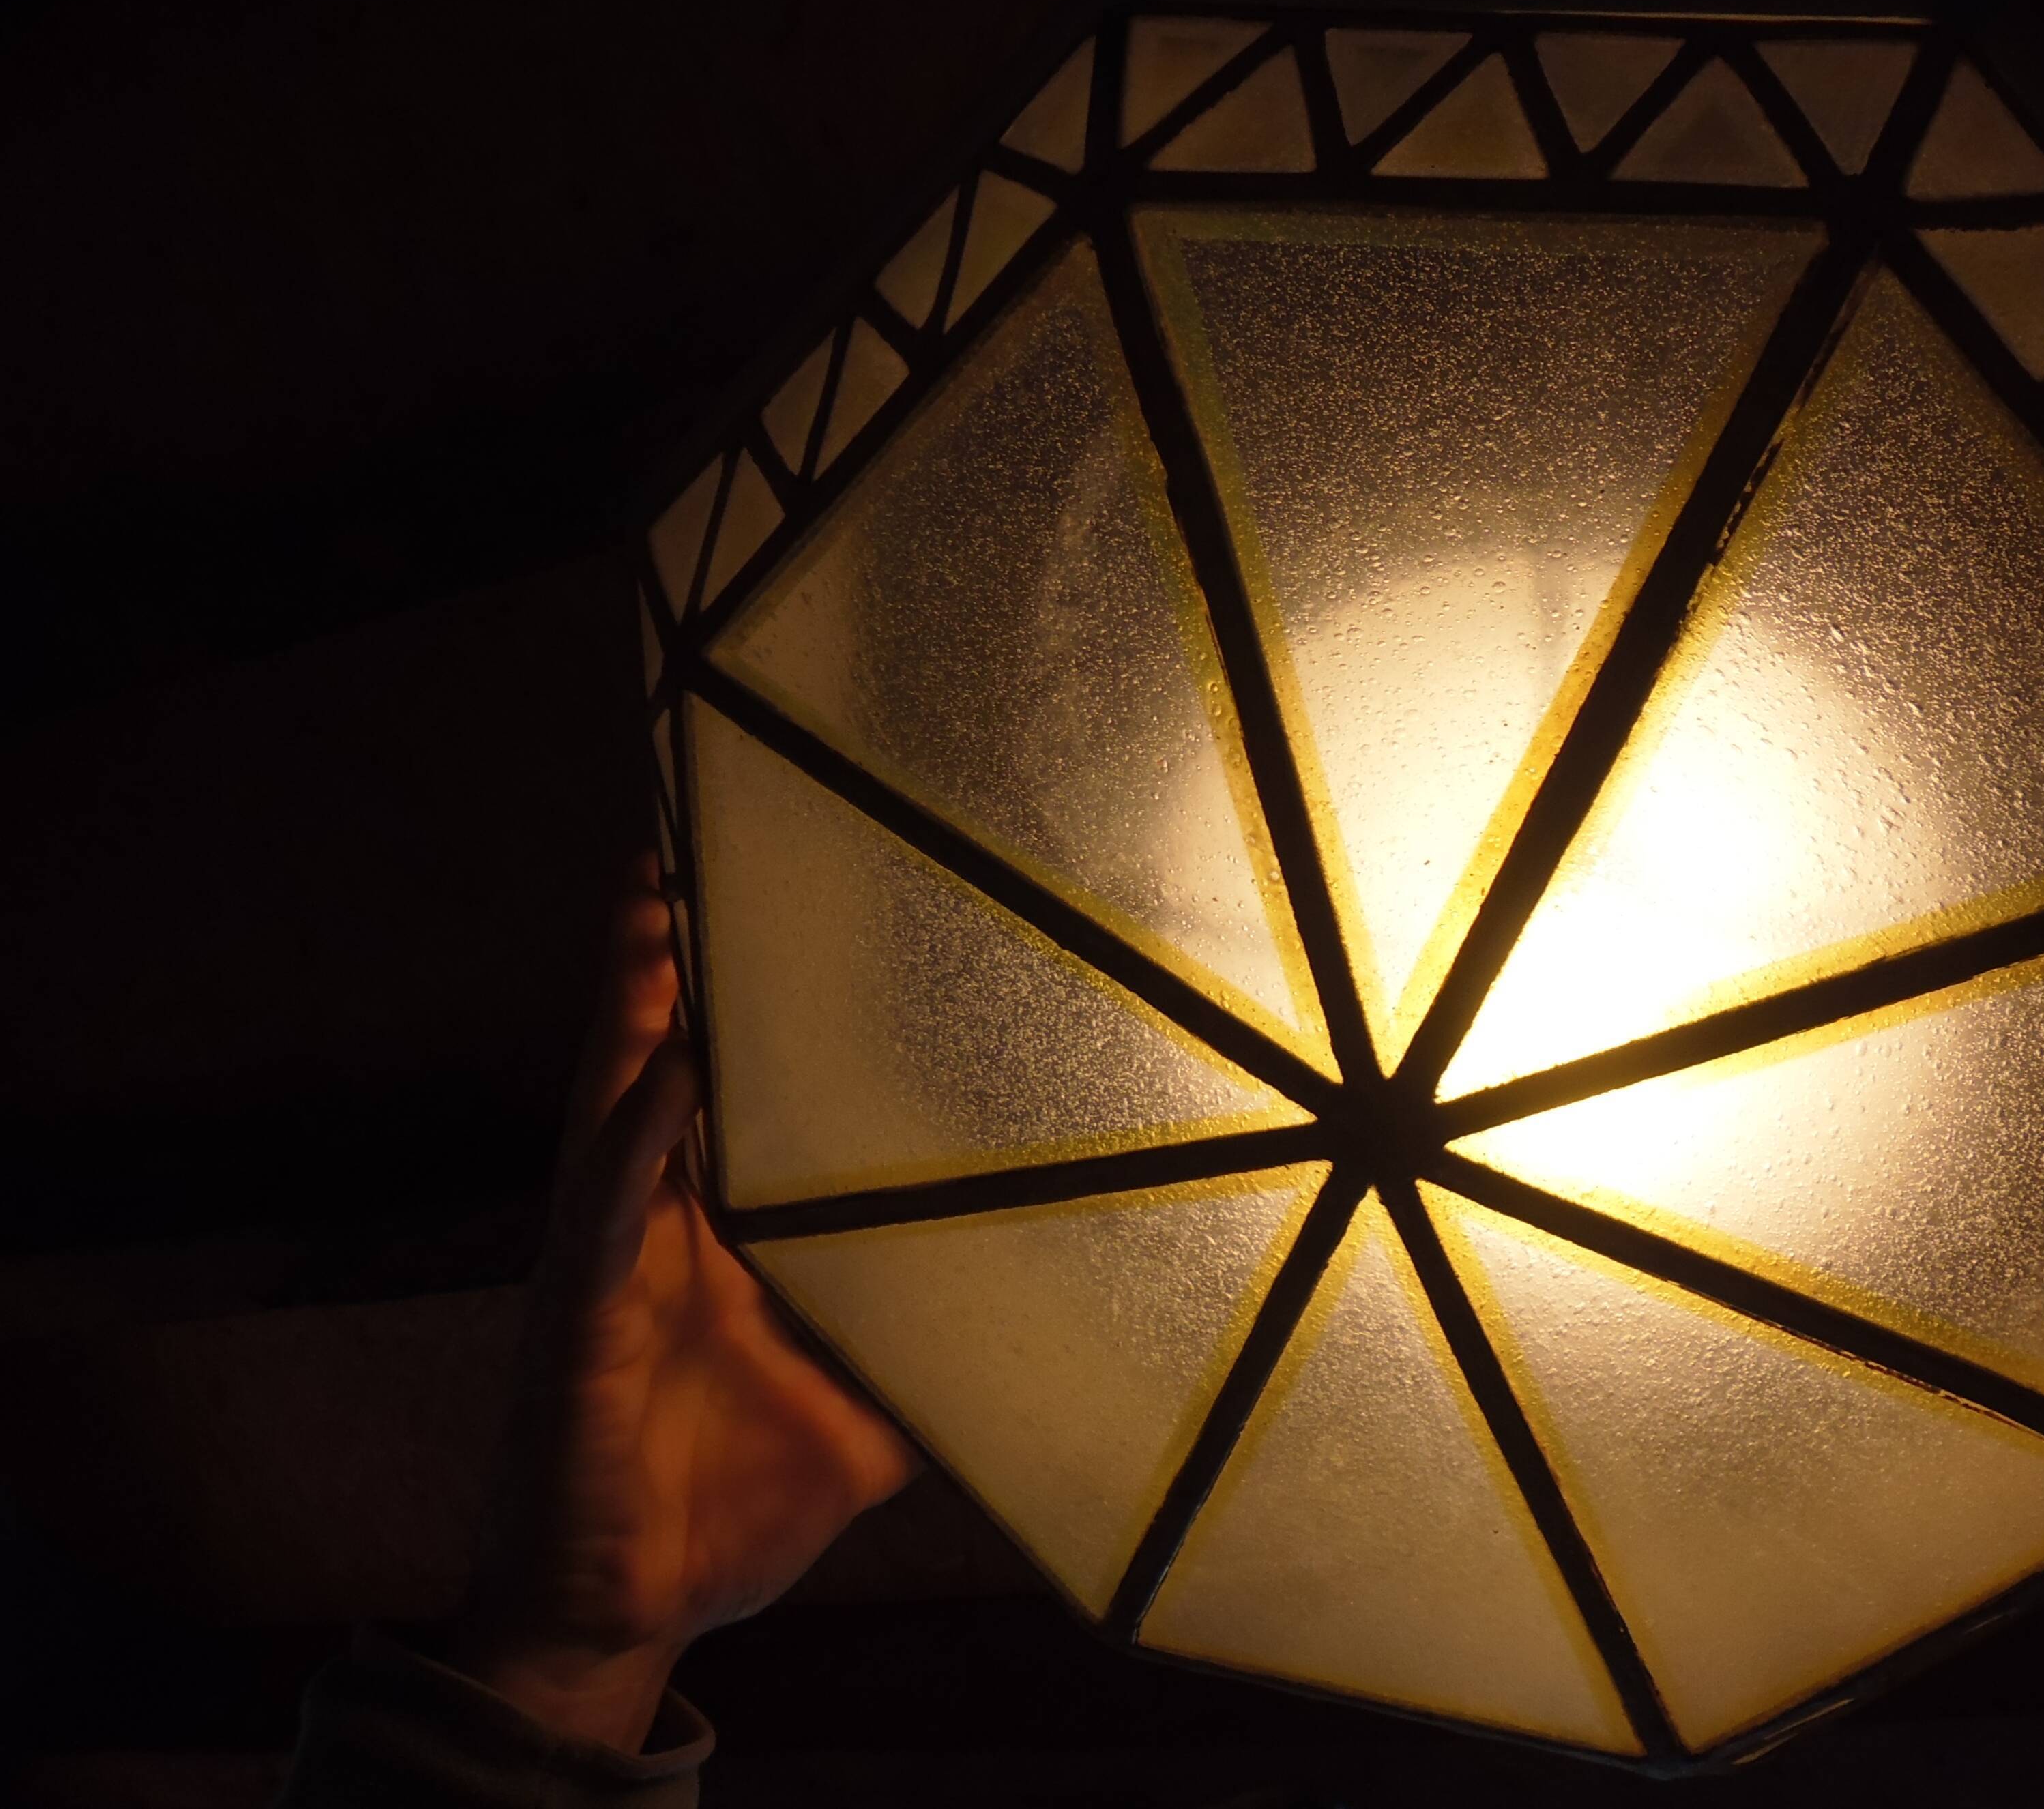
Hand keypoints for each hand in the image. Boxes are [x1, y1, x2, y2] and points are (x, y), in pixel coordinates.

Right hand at [446, 860, 915, 1748]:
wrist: (631, 1614)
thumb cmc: (734, 1503)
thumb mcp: (870, 1419)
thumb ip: (939, 1353)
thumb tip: (1054, 1315)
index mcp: (715, 1237)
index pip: (725, 1090)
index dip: (738, 1000)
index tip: (777, 897)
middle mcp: (652, 1229)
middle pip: (656, 1063)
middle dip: (669, 958)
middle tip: (694, 841)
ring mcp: (606, 1268)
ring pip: (612, 1109)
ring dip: (633, 1011)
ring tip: (657, 907)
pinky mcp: (577, 1327)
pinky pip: (603, 1218)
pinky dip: (633, 1143)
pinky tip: (658, 1079)